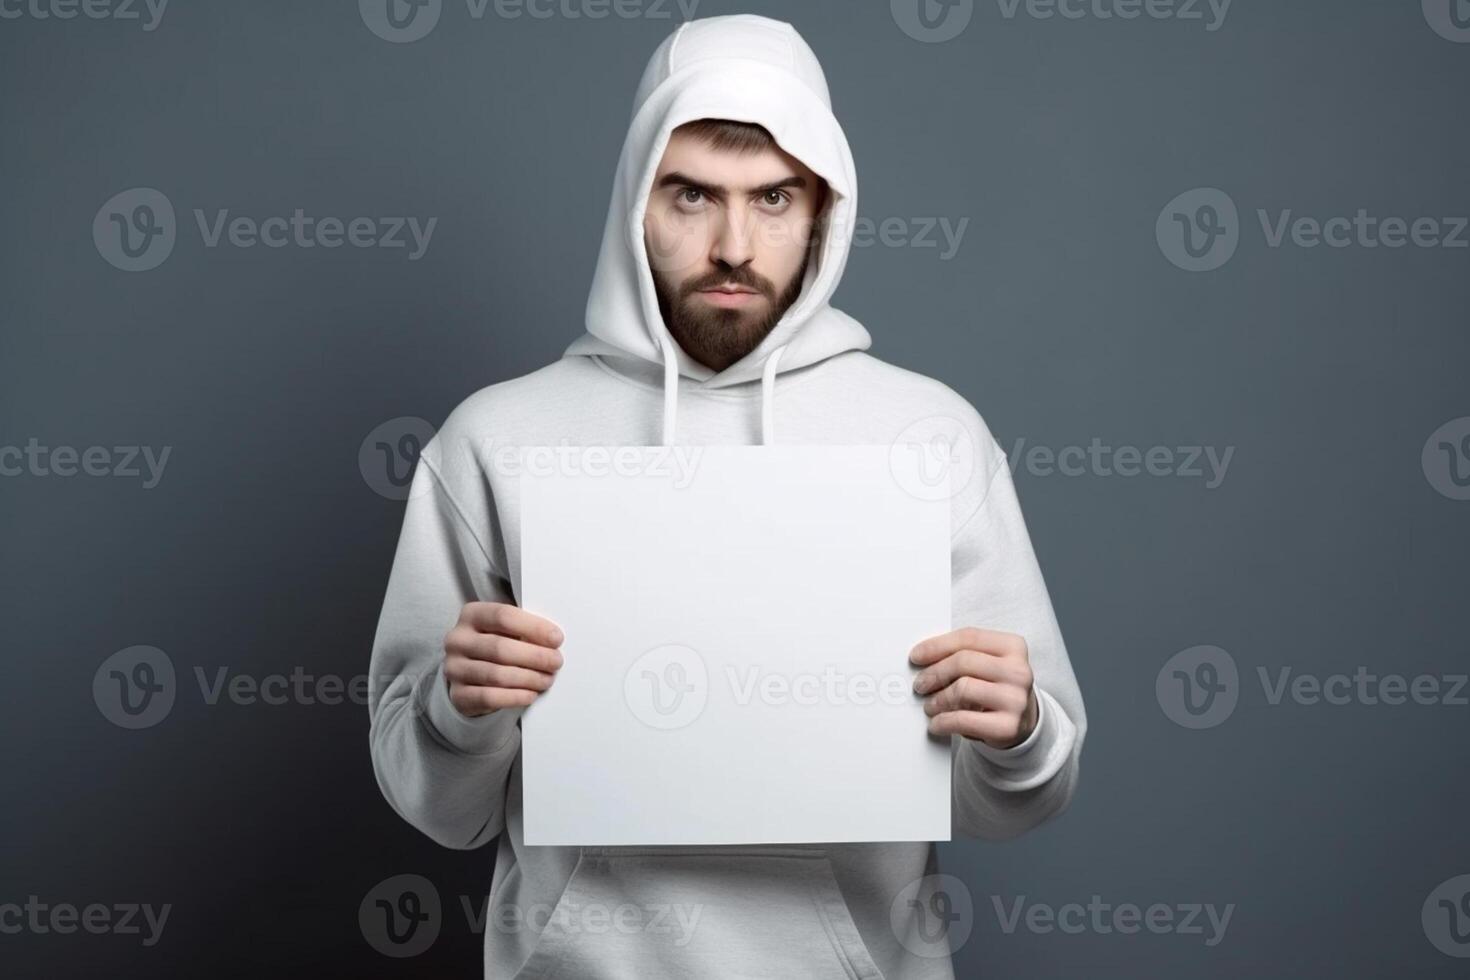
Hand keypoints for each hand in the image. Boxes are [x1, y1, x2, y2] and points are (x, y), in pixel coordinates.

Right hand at [443, 602, 564, 717]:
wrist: (471, 676)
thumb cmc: (496, 646)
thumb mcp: (507, 630)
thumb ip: (525, 630)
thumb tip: (553, 640)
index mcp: (472, 614)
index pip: (503, 616)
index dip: (533, 627)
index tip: (556, 639)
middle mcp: (457, 640)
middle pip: (500, 647)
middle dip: (534, 656)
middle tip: (556, 662)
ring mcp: (454, 668)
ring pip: (496, 674)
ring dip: (528, 678)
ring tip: (547, 680)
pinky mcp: (458, 694)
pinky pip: (489, 697)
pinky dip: (514, 697)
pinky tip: (530, 695)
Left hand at [909, 627, 1037, 749]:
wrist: (1023, 722)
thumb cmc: (997, 687)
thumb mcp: (988, 664)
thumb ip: (963, 654)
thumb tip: (922, 658)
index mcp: (1013, 647)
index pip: (969, 637)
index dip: (937, 645)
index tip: (916, 656)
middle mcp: (1019, 671)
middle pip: (963, 662)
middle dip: (935, 673)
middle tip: (920, 685)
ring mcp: (1015, 699)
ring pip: (963, 689)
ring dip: (938, 699)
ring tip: (930, 705)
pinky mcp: (1008, 726)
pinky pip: (964, 719)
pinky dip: (944, 721)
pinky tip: (937, 723)